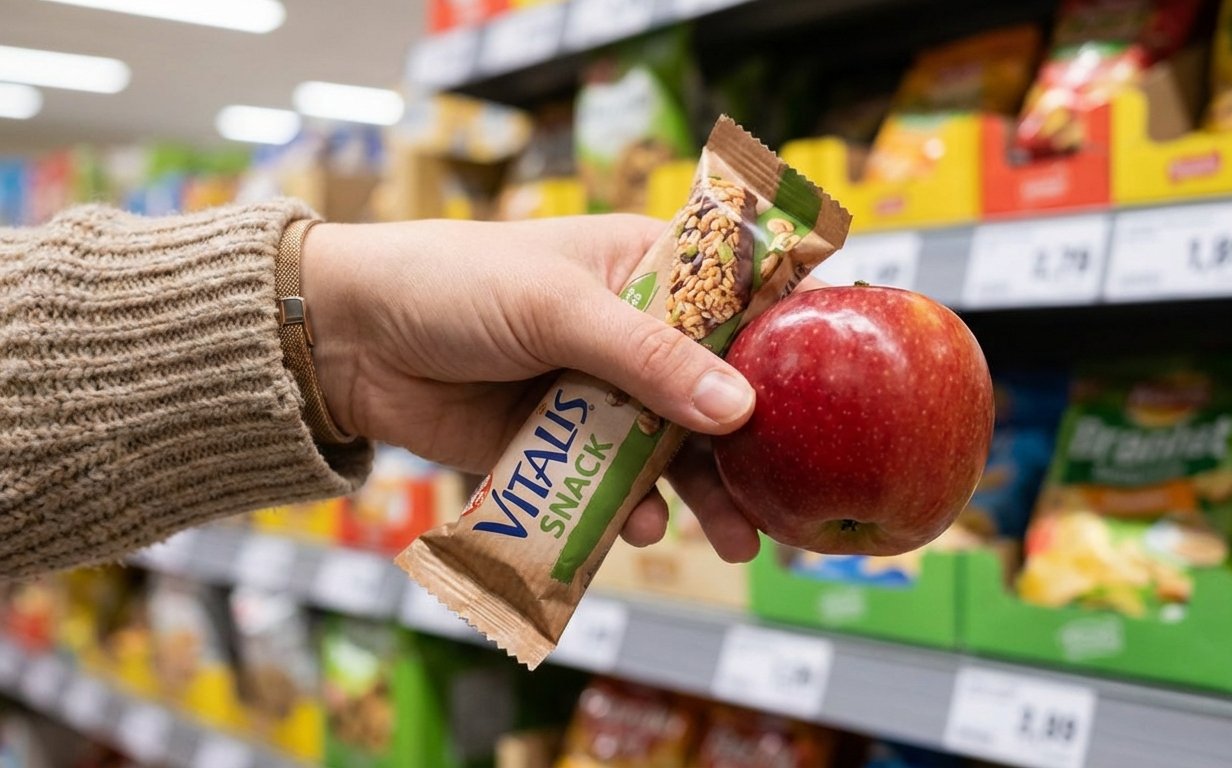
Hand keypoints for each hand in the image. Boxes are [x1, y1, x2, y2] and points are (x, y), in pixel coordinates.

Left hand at [301, 215, 760, 561]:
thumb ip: (650, 359)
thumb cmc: (453, 286)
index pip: (733, 304)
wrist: (348, 341)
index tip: (826, 399)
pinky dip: (629, 509)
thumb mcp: (559, 309)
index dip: (777, 348)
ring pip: (668, 450)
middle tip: (779, 504)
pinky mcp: (557, 446)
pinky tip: (638, 528)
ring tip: (731, 543)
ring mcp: (595, 394)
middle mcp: (629, 335)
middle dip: (744, 451)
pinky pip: (611, 484)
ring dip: (700, 496)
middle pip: (711, 395)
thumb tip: (739, 408)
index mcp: (641, 271)